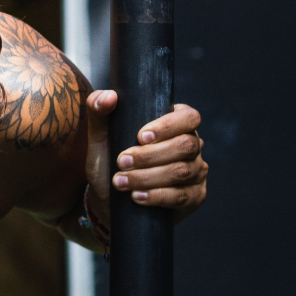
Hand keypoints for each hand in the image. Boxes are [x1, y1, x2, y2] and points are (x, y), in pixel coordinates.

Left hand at [85, 93, 207, 223]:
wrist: (108, 199)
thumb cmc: (109, 163)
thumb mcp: (101, 137)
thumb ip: (99, 111)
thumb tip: (108, 96)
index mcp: (177, 124)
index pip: (189, 117)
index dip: (168, 126)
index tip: (140, 136)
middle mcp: (193, 145)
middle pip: (185, 145)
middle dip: (150, 155)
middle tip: (122, 162)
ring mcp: (196, 171)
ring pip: (181, 171)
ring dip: (148, 177)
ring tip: (121, 181)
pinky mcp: (195, 196)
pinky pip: (182, 196)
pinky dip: (157, 196)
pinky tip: (137, 196)